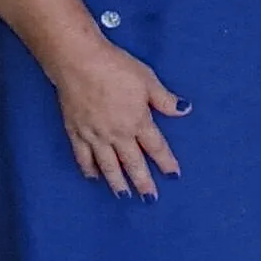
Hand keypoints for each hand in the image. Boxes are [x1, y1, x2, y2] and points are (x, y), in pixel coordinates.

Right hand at [50, 38, 187, 198]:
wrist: (78, 62)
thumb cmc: (116, 68)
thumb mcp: (148, 81)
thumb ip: (165, 100)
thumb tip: (185, 110)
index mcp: (138, 121)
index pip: (156, 147)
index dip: (166, 163)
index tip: (174, 176)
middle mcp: (117, 134)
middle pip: (133, 163)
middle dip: (143, 182)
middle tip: (150, 199)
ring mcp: (94, 135)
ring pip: (107, 165)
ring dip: (117, 182)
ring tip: (124, 195)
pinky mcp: (75, 131)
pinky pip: (82, 156)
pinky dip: (88, 169)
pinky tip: (93, 177)